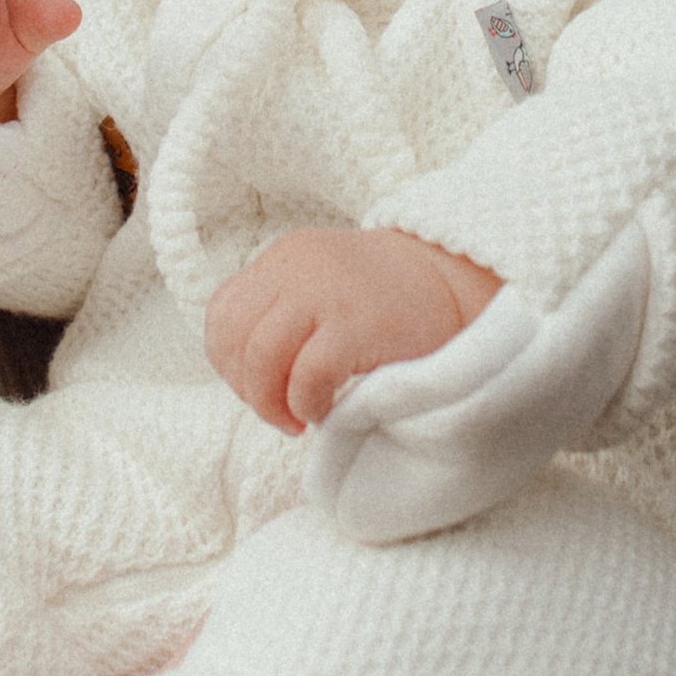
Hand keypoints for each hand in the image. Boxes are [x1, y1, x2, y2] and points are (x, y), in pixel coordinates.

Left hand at [205, 224, 501, 432]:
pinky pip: (305, 376)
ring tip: (296, 417)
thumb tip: (243, 374)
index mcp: (284, 258)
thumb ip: (281, 312)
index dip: (229, 362)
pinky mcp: (357, 326)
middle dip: (247, 388)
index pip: (222, 314)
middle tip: (277, 412)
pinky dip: (305, 403)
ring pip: (260, 356)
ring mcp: (326, 293)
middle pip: (234, 338)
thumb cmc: (385, 300)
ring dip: (269, 402)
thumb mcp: (320, 286)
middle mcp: (297, 268)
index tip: (259, 387)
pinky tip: (323, 411)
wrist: (454, 279)